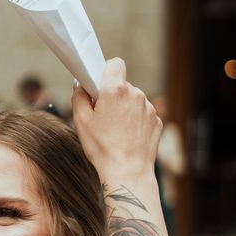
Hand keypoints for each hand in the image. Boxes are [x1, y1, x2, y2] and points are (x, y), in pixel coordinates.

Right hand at [71, 58, 161, 181]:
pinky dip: (134, 119)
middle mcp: (136, 94)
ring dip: (124, 107)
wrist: (127, 172)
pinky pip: (142, 113)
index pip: (114, 64)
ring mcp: (149, 108)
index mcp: (116, 90)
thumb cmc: (102, 147)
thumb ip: (78, 96)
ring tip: (115, 128)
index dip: (105, 71)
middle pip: (122, 84)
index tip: (98, 84)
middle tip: (101, 113)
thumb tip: (81, 85)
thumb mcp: (80, 120)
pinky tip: (126, 135)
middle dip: (112, 94)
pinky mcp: (157, 121)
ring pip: (132, 99)